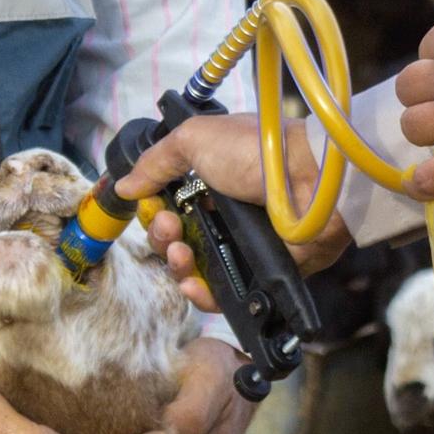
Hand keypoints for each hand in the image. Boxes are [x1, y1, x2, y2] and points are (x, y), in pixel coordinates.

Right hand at [114, 113, 351, 310]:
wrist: (308, 181)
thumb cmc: (256, 152)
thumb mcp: (196, 139)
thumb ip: (156, 161)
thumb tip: (125, 185)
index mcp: (210, 183)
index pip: (169, 208)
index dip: (154, 213)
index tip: (152, 209)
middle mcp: (224, 216)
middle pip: (176, 242)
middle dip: (161, 238)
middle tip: (169, 227)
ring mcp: (240, 247)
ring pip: (193, 270)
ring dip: (176, 265)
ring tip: (181, 252)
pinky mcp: (257, 275)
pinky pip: (220, 295)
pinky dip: (201, 294)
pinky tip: (193, 284)